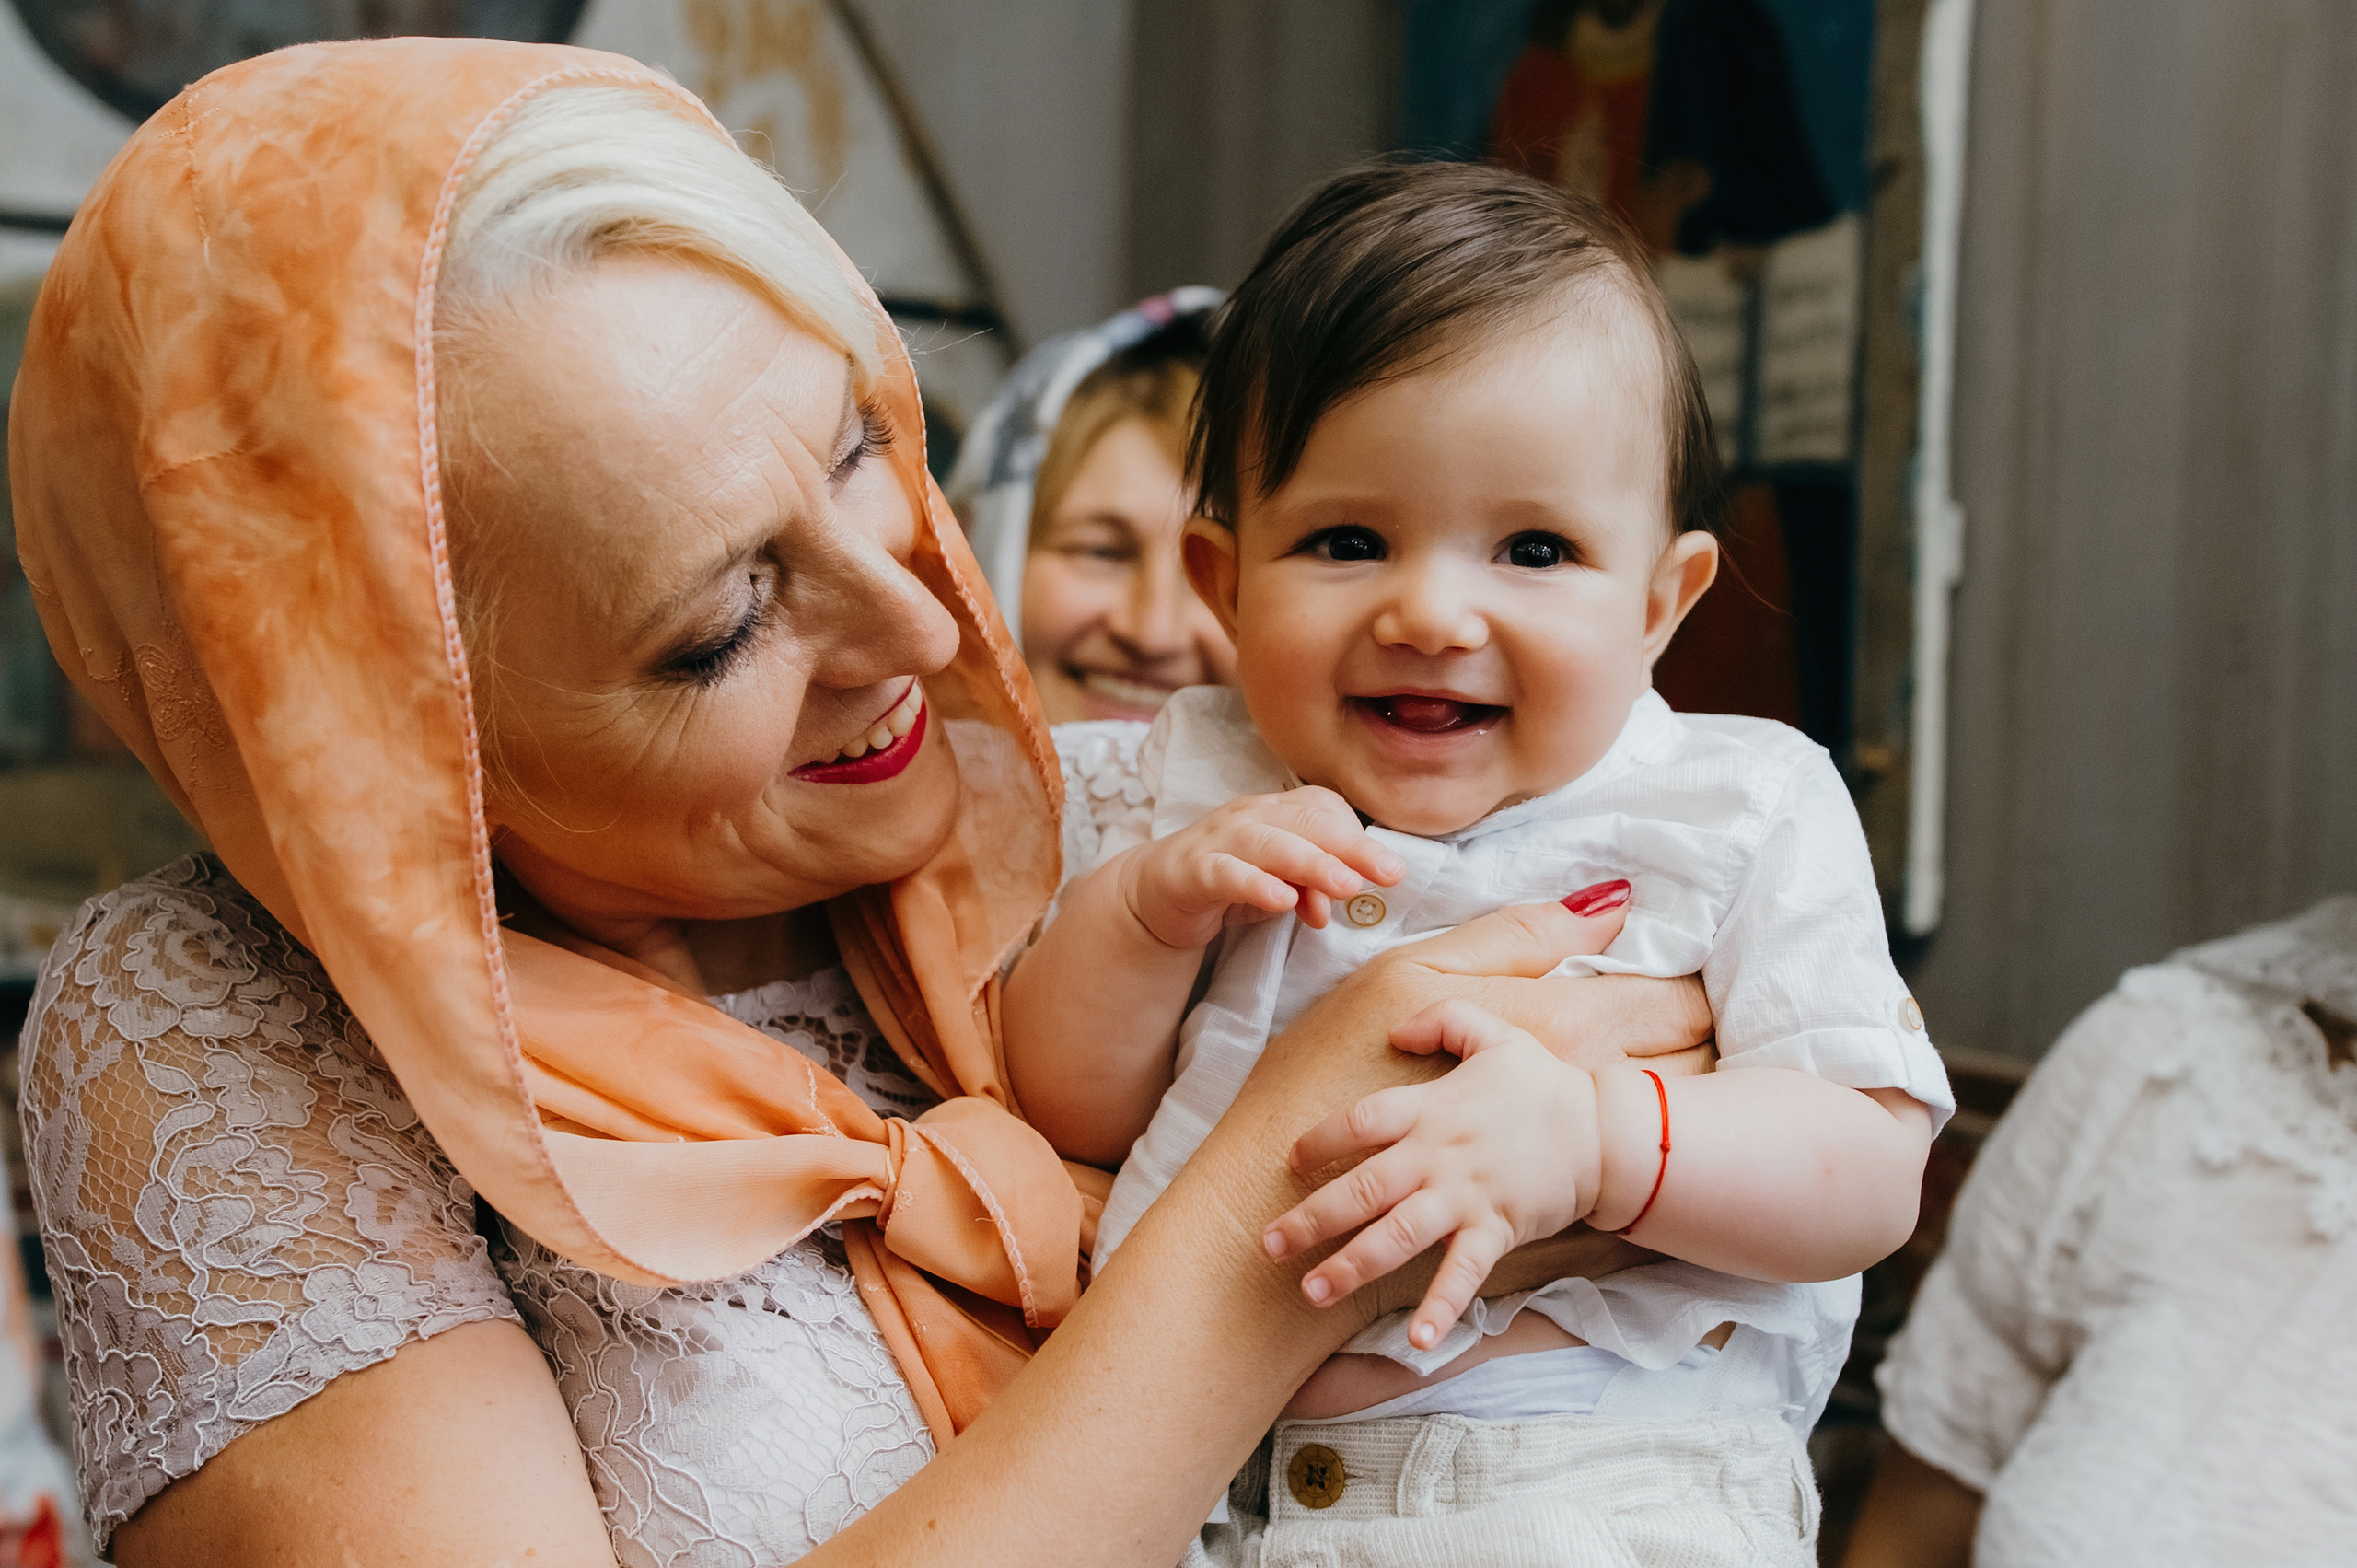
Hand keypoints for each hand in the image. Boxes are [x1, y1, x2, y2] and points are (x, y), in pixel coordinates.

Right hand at [1119, 787, 1403, 949]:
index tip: (1388, 873)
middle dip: (1352, 847)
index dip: (1358, 838)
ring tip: (1347, 885)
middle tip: (1390, 873)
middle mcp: (1250, 816)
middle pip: (1308, 822)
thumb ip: (1312, 890)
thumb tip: (1337, 904)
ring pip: (1271, 843)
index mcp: (1276, 811)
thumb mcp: (1278, 886)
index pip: (1326, 810)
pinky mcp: (1191, 870)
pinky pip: (1226, 874)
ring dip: (1312, 863)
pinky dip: (1254, 885)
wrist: (1156, 893)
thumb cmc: (1228, 881)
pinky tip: (1281, 900)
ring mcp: (1218, 840)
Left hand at [1262, 1000, 1600, 1350]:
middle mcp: (1436, 1156)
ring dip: (1350, 1266)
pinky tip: (1415, 1339)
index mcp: (1428, 1108)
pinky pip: (1462, 1274)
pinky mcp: (1495, 1230)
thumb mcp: (1493, 1033)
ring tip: (1310, 1293)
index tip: (1290, 1162)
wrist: (1604, 1130)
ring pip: (1395, 1236)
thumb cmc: (1542, 1084)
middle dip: (1310, 1220)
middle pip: (1360, 1188)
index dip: (1319, 1141)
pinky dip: (1441, 1308)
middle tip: (1268, 1246)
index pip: (1358, 1122)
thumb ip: (1441, 1019)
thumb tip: (1395, 1029)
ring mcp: (1464, 1197)